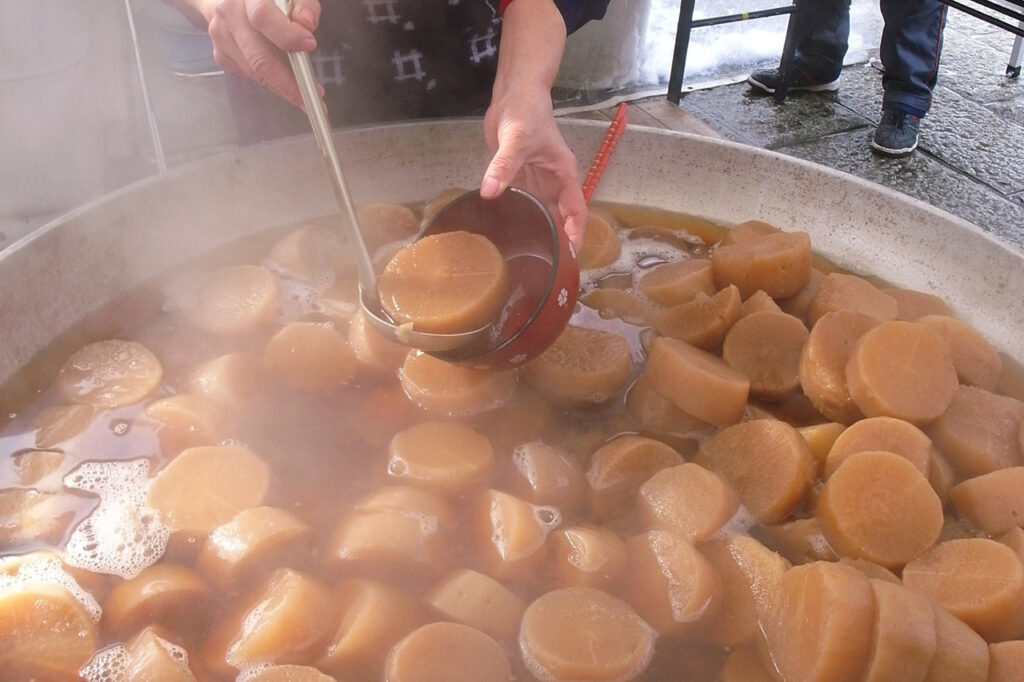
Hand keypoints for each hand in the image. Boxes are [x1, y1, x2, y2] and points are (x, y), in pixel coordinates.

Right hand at [192, 0, 321, 107]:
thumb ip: (304, 4)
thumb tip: (307, 24)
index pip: (262, 17)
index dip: (287, 34)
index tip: (310, 45)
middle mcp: (229, 15)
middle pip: (258, 57)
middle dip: (288, 83)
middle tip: (312, 94)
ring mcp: (221, 36)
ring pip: (254, 71)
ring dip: (281, 85)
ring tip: (303, 90)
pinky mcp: (220, 54)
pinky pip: (248, 75)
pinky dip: (268, 80)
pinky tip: (281, 76)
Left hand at [482, 93, 586, 252]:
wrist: (513, 95)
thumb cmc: (526, 112)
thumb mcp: (516, 139)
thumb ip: (503, 166)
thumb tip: (489, 192)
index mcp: (564, 175)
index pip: (576, 210)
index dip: (575, 233)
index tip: (571, 255)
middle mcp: (553, 183)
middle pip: (559, 218)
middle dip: (557, 241)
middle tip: (548, 266)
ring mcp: (536, 182)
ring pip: (540, 214)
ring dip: (537, 232)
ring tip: (528, 259)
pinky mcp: (519, 179)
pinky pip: (521, 204)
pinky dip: (517, 218)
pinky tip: (507, 235)